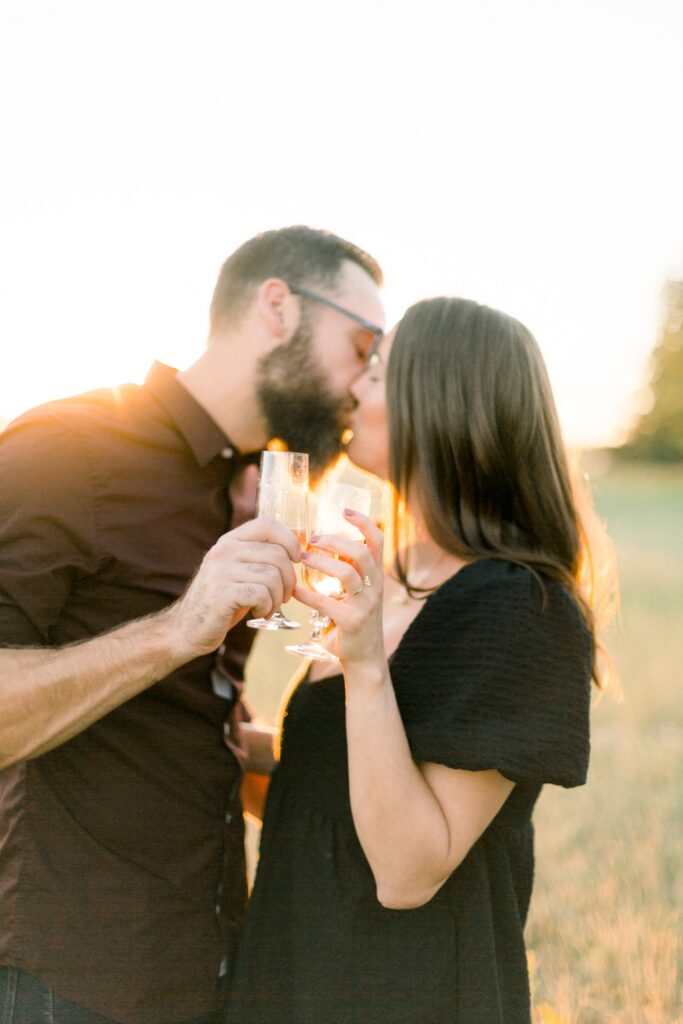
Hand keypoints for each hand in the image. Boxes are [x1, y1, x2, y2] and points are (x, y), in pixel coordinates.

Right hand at [166, 518, 300, 659]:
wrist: (186, 629)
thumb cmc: (222, 601)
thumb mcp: (239, 571)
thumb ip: (261, 557)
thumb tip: (300, 546)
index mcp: (229, 541)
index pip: (267, 524)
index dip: (290, 540)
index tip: (296, 559)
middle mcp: (223, 550)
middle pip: (277, 555)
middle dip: (289, 580)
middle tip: (283, 597)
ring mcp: (220, 570)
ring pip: (273, 576)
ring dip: (278, 598)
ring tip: (268, 607)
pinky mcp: (221, 593)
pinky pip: (262, 594)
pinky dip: (267, 607)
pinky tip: (258, 613)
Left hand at [294, 510, 383, 667]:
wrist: (364, 658)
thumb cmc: (353, 619)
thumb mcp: (355, 592)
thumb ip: (344, 570)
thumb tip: (318, 544)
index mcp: (375, 575)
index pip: (377, 541)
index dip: (363, 522)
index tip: (344, 510)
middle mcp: (375, 586)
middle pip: (361, 552)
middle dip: (334, 541)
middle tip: (312, 539)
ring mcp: (366, 604)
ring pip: (347, 573)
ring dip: (321, 562)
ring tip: (302, 559)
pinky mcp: (352, 621)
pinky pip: (327, 602)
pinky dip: (307, 594)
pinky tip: (294, 590)